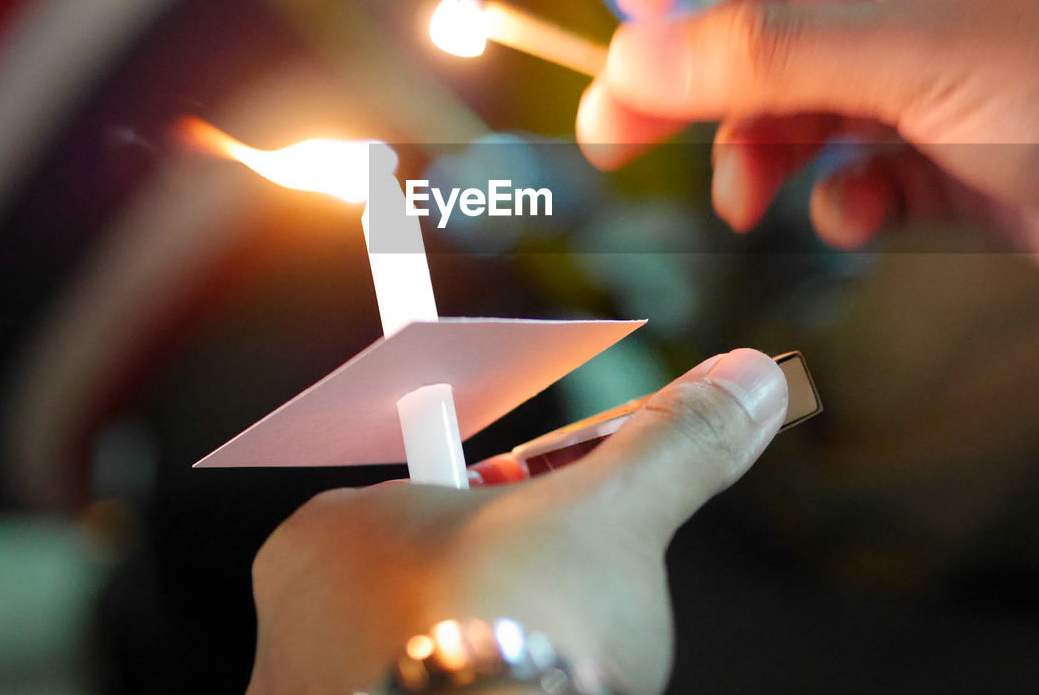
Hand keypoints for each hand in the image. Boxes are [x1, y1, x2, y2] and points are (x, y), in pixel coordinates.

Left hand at [246, 348, 788, 694]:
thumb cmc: (519, 634)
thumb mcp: (614, 518)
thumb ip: (674, 443)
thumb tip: (747, 375)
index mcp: (331, 527)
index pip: (434, 494)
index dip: (516, 506)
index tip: (555, 537)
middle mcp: (292, 615)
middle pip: (432, 579)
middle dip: (507, 587)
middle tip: (559, 611)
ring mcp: (306, 691)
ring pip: (426, 651)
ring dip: (491, 651)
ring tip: (547, 667)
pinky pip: (418, 690)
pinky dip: (473, 689)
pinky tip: (524, 693)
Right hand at [576, 0, 1038, 310]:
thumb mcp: (914, 53)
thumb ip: (763, 55)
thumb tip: (629, 58)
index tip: (628, 15)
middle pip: (760, 10)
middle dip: (690, 73)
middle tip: (614, 132)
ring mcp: (932, 68)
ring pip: (798, 100)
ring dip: (758, 152)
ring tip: (743, 202)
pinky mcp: (951, 149)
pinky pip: (854, 165)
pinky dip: (835, 194)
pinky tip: (852, 218)